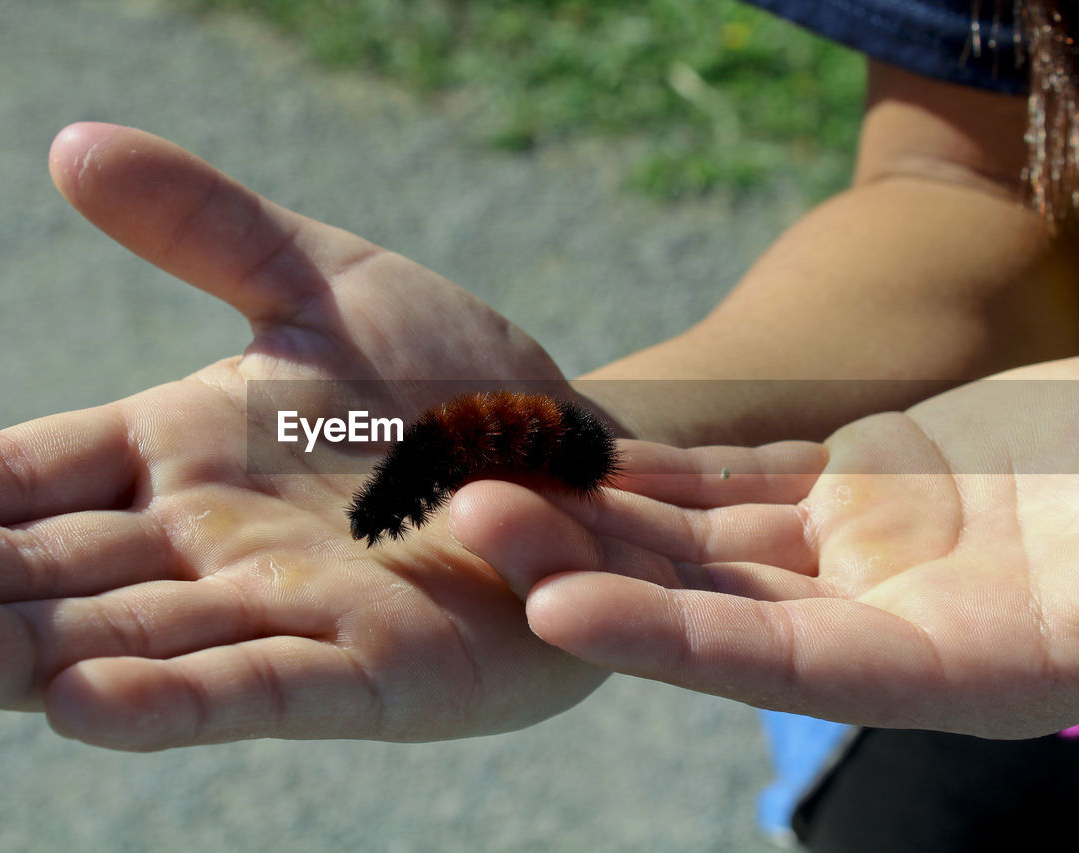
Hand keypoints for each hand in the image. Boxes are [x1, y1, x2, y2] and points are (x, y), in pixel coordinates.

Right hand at [0, 123, 605, 750]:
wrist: (573, 459)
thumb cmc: (448, 382)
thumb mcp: (323, 280)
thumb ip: (207, 226)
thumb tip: (71, 144)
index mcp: (175, 458)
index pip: (23, 477)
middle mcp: (204, 549)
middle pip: (48, 572)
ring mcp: (281, 618)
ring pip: (128, 642)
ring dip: (15, 653)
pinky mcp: (370, 673)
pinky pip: (260, 687)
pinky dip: (174, 696)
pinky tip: (83, 701)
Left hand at [451, 358, 1078, 737]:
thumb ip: (1062, 617)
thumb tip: (1009, 640)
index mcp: (952, 668)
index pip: (775, 663)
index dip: (661, 638)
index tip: (550, 607)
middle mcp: (882, 620)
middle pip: (707, 598)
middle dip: (587, 562)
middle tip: (471, 518)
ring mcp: (864, 552)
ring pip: (705, 534)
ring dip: (600, 508)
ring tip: (495, 474)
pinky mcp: (862, 487)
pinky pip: (744, 479)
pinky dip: (669, 465)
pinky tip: (588, 447)